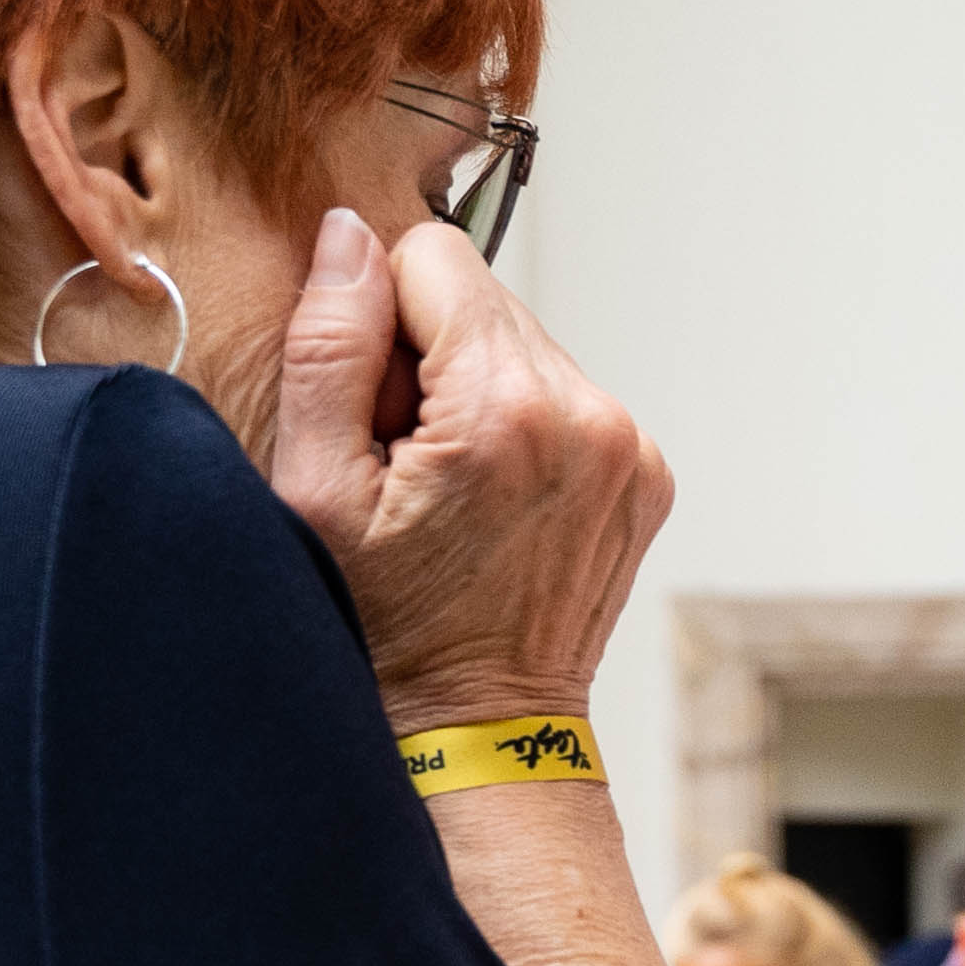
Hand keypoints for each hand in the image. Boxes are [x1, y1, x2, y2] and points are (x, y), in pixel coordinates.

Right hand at [262, 207, 674, 735]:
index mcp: (507, 410)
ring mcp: (631, 447)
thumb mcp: (316, 490)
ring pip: (525, 344)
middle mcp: (590, 416)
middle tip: (409, 459)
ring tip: (452, 488)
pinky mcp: (648, 472)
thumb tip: (347, 235)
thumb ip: (329, 345)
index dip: (380, 316)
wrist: (481, 730)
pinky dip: (523, 428)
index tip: (376, 408)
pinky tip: (496, 501)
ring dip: (476, 391)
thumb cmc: (388, 628)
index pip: (433, 254)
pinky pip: (565, 396)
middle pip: (484, 298)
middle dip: (429, 356)